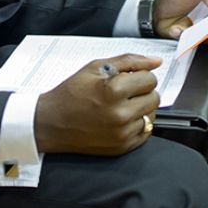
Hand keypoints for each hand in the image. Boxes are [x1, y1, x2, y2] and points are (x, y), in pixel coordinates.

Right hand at [35, 55, 160, 154]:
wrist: (51, 122)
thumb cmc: (71, 93)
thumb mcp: (96, 67)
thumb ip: (129, 61)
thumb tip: (156, 61)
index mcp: (114, 90)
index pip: (150, 79)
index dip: (139, 76)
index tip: (127, 79)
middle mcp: (121, 114)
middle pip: (154, 97)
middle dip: (142, 91)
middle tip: (124, 92)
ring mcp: (122, 133)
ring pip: (152, 115)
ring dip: (141, 108)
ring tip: (120, 105)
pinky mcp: (122, 147)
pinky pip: (146, 132)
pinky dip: (137, 123)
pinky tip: (121, 118)